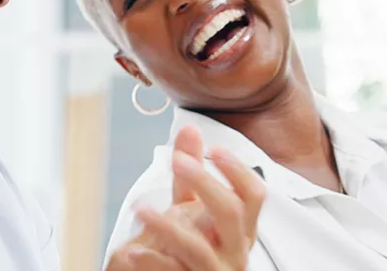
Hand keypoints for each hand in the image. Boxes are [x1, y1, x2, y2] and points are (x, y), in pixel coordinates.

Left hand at [106, 126, 265, 270]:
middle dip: (205, 182)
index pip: (254, 195)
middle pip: (231, 212)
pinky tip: (132, 251)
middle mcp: (236, 251)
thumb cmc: (194, 250)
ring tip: (139, 209)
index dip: (238, 171)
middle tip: (177, 161)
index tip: (215, 149)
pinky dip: (152, 262)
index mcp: (242, 229)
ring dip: (167, 226)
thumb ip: (193, 173)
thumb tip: (190, 129)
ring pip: (199, 248)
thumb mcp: (194, 211)